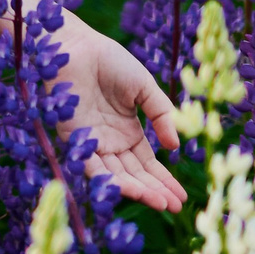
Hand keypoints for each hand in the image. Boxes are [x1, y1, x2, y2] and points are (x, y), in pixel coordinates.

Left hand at [52, 15, 185, 212]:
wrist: (78, 46)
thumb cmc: (111, 62)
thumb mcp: (145, 89)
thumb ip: (162, 115)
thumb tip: (176, 147)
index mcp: (128, 132)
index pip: (147, 165)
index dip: (164, 181)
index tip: (182, 199)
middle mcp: (110, 142)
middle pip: (133, 174)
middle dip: (154, 191)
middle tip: (175, 208)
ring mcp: (91, 141)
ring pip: (114, 174)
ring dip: (136, 189)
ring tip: (158, 202)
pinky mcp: (72, 136)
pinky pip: (89, 162)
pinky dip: (107, 177)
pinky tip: (127, 189)